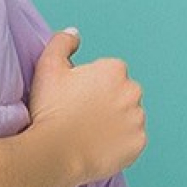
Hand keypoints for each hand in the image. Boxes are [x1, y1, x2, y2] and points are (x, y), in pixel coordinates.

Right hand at [28, 27, 147, 183]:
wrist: (55, 152)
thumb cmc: (50, 110)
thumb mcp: (47, 66)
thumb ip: (62, 42)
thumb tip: (75, 34)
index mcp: (114, 69)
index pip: (109, 74)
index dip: (91, 86)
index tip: (77, 99)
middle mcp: (132, 91)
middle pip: (122, 94)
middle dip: (108, 103)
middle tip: (84, 117)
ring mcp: (138, 119)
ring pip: (129, 118)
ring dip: (116, 123)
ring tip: (91, 134)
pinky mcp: (138, 143)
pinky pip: (132, 141)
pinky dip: (121, 144)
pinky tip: (100, 147)